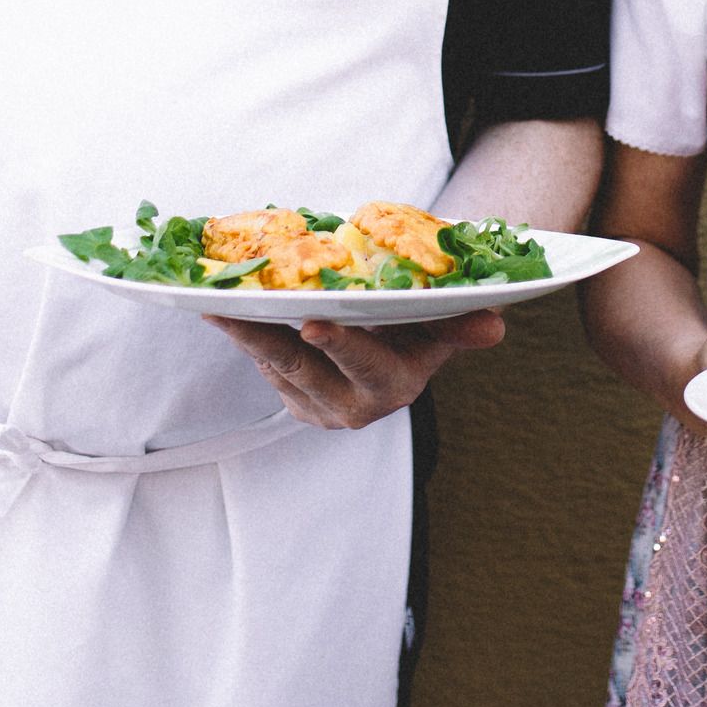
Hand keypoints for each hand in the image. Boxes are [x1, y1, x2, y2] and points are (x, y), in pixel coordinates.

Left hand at [211, 310, 507, 428]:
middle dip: (261, 338)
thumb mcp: (445, 324)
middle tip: (226, 310)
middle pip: (299, 367)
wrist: (402, 341)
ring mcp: (316, 404)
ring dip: (243, 333)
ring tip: (212, 300)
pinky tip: (222, 305)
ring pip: (272, 364)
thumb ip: (462, 326)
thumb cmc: (426, 322)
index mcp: (394, 385)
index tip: (312, 325)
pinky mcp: (291, 397)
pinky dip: (244, 333)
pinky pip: (262, 362)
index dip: (341, 345)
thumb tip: (494, 326)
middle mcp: (352, 405)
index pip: (365, 364)